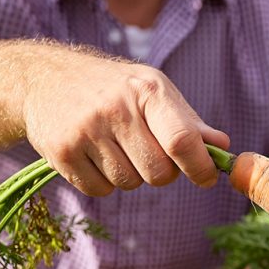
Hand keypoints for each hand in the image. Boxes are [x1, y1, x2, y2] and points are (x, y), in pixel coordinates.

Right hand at [21, 42, 228, 195]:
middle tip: (148, 152)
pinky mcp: (61, 152)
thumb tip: (223, 148)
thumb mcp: (155, 90)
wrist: (45, 78)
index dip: (200, 168)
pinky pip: (101, 191)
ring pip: (130, 184)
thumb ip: (190, 123)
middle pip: (159, 174)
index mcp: (147, 91)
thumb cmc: (116, 88)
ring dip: (132, 175)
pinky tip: (94, 154)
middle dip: (162, 172)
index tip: (206, 178)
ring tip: (117, 147)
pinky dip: (104, 181)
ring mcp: (85, 131)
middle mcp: (115, 109)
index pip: (182, 141)